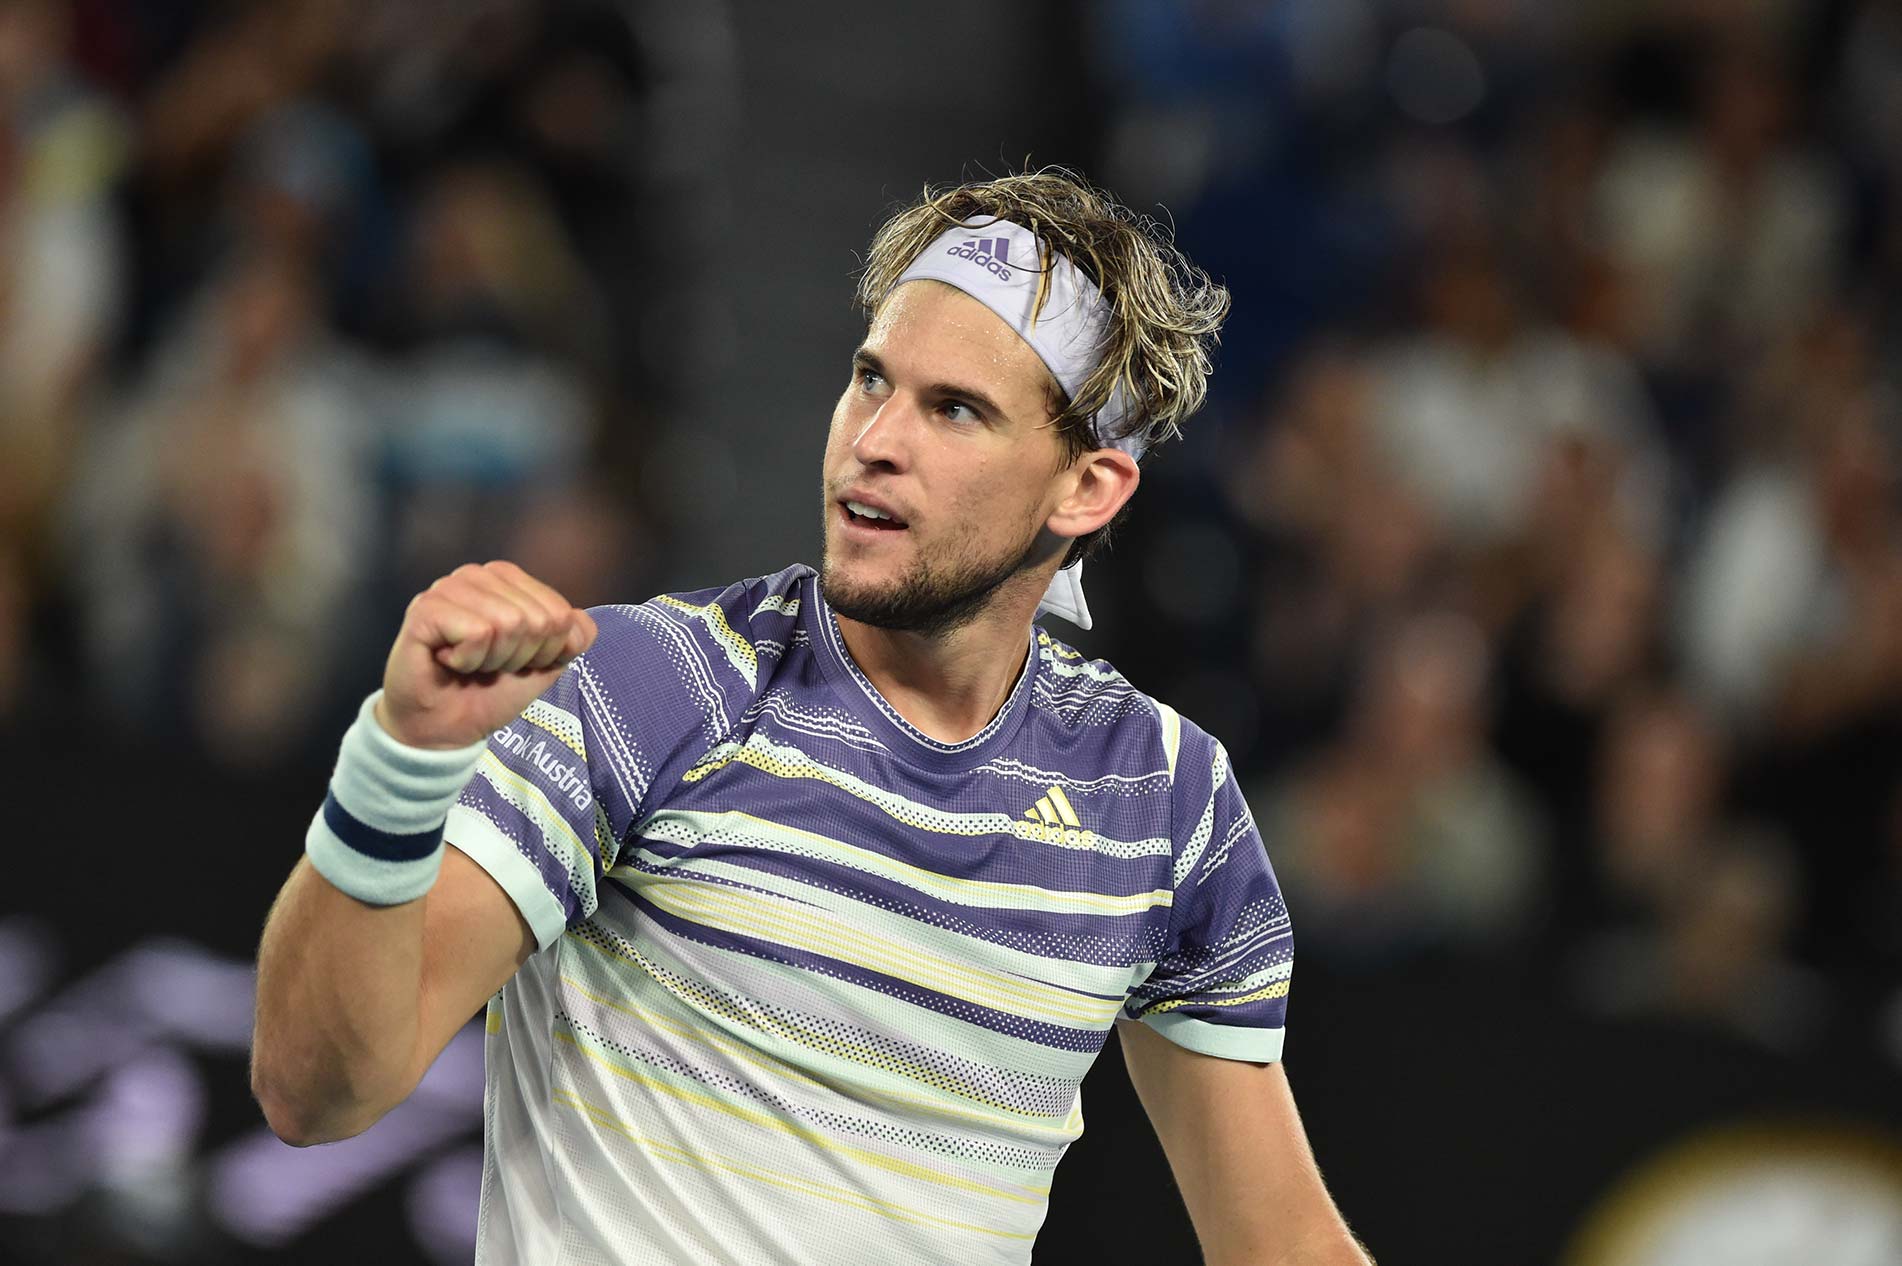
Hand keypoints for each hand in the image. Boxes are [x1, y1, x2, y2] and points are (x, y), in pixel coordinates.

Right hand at [375, 561, 598, 748]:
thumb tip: (577, 618)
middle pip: (537, 620)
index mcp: (509, 578)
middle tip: (489, 666)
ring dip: (493, 660)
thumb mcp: (546, 664)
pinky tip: (449, 661)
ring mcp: (448, 587)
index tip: (516, 662)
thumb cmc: (491, 690)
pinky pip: (477, 633)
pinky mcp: (425, 609)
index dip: (546, 652)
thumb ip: (572, 637)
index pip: (561, 614)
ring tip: (469, 663)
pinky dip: (469, 661)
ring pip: (508, 623)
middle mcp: (478, 574)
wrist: (445, 727)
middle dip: (519, 657)